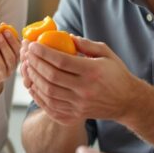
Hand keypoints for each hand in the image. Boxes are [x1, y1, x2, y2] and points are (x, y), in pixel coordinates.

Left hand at [0, 27, 19, 86]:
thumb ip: (2, 36)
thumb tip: (3, 24)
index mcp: (15, 57)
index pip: (17, 48)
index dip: (12, 39)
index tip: (5, 30)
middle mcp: (12, 67)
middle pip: (11, 57)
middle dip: (5, 45)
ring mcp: (3, 75)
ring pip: (3, 65)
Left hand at [24, 35, 141, 124]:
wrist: (127, 101)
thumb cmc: (116, 74)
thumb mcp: (106, 53)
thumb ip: (86, 44)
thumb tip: (66, 36)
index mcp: (92, 72)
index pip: (61, 61)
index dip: (44, 52)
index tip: (33, 45)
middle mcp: (85, 90)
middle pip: (51, 76)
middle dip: (35, 63)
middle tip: (26, 53)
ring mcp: (79, 105)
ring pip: (48, 92)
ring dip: (33, 78)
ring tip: (27, 66)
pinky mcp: (75, 116)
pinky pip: (50, 107)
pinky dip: (38, 96)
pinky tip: (33, 84)